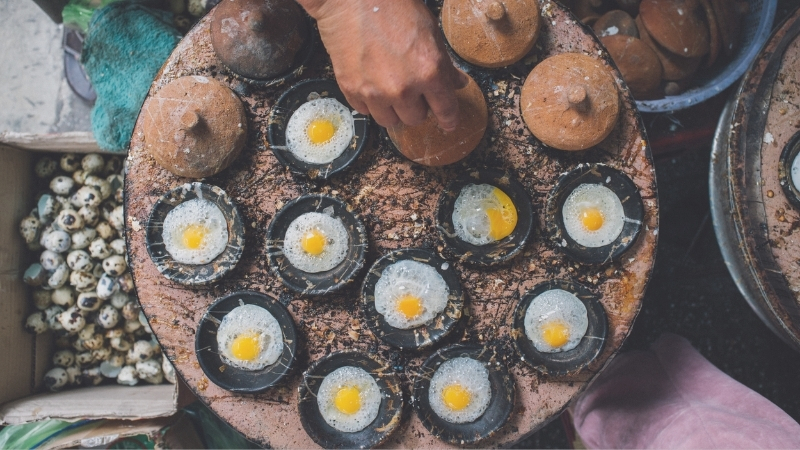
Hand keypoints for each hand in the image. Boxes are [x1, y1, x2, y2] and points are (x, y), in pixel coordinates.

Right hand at [296, 0, 468, 130]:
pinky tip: (370, 81)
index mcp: (429, 71)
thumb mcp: (429, 31)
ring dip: (392, 109)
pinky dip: (370, 102)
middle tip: (410, 89)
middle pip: (416, 119)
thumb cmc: (393, 7)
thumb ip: (443, 64)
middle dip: (416, 107)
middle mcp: (404, 88)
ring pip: (390, 121)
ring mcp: (376, 92)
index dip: (449, 119)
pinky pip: (366, 110)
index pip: (445, 109)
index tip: (448, 124)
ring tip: (388, 87)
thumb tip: (456, 83)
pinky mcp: (352, 90)